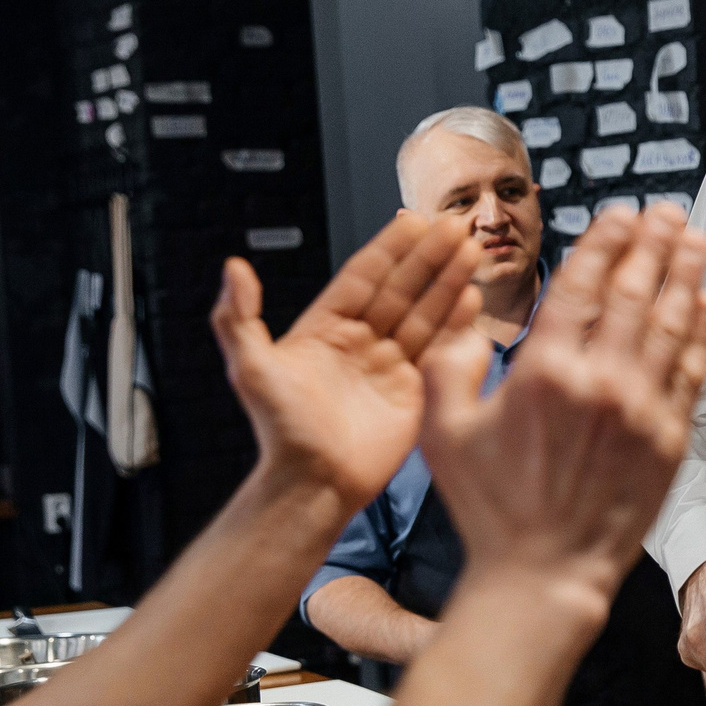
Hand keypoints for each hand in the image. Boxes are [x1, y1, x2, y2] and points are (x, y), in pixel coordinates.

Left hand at [209, 213, 479, 506]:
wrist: (314, 485)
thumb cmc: (280, 433)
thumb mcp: (251, 370)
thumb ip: (239, 317)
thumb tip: (233, 268)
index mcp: (325, 328)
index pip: (363, 277)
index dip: (389, 249)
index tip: (412, 221)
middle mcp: (360, 341)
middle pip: (401, 289)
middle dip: (429, 257)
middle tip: (455, 227)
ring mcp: (390, 365)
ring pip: (424, 313)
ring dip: (448, 282)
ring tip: (472, 252)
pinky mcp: (414, 391)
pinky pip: (438, 349)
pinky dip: (456, 324)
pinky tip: (472, 299)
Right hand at [419, 203, 705, 612]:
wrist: (543, 575)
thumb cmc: (491, 508)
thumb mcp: (444, 430)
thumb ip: (450, 364)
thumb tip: (466, 320)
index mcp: (545, 371)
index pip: (583, 285)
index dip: (605, 242)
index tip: (619, 216)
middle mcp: (600, 382)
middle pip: (637, 292)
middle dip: (654, 244)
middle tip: (666, 212)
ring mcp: (641, 410)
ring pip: (673, 325)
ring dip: (686, 275)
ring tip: (694, 240)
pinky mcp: (669, 440)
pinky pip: (692, 372)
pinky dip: (703, 332)